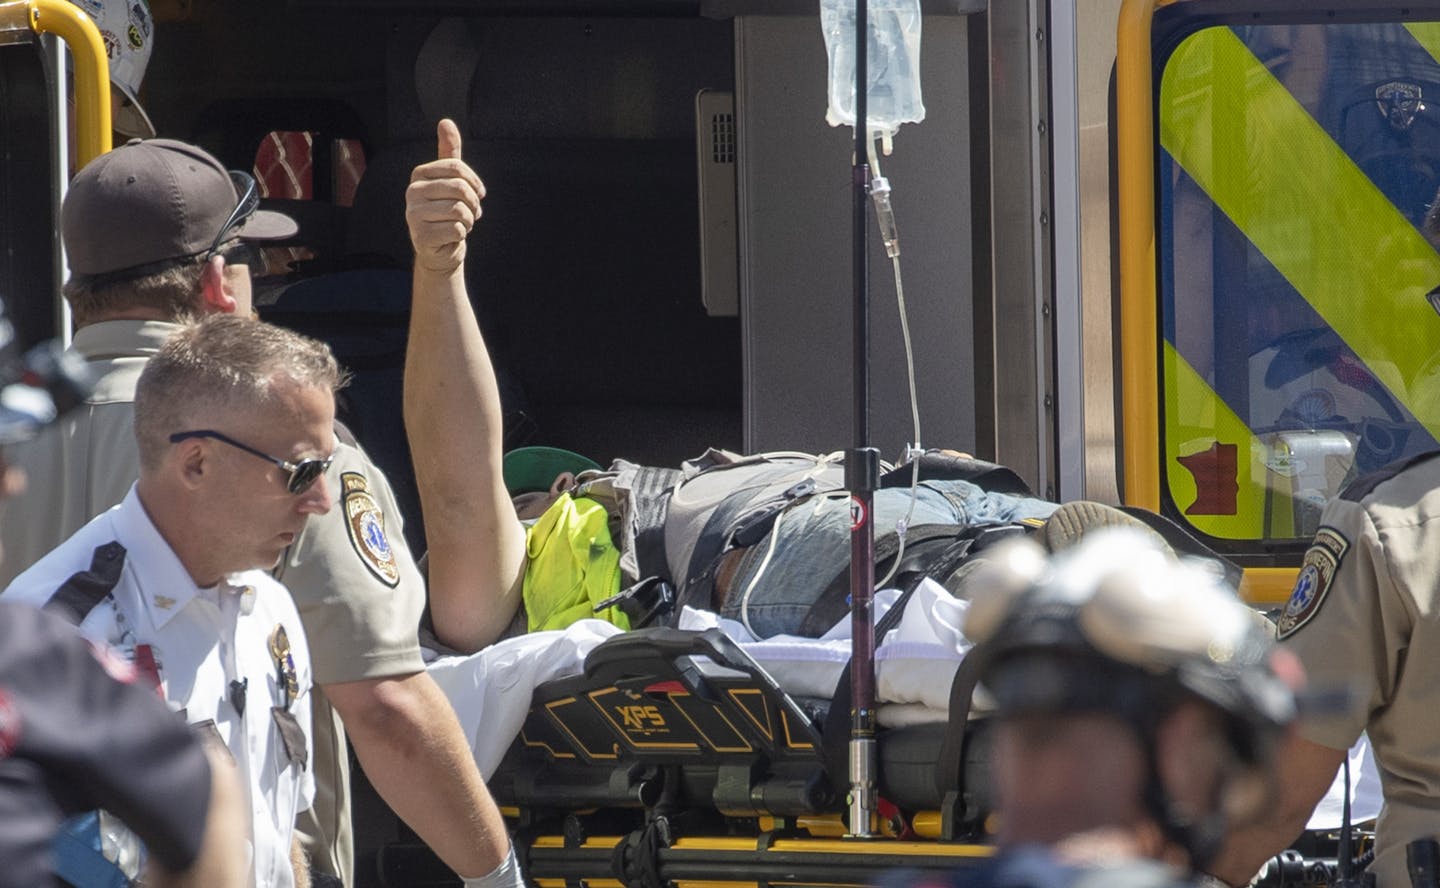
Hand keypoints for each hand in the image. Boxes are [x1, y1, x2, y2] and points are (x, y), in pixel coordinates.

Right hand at [406, 118, 485, 273]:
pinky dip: (462, 234)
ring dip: (469, 220)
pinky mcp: (421, 236)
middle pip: (460, 188)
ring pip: (459, 210)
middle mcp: (411, 192)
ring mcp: (413, 215)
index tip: (478, 194)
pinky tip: (452, 236)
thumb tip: (445, 121)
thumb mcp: (450, 180)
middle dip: (474, 203)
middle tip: (471, 213)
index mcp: (419, 174)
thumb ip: (449, 152)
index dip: (475, 183)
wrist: (440, 249)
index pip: (457, 167)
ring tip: (461, 224)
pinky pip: (456, 229)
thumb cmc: (446, 211)